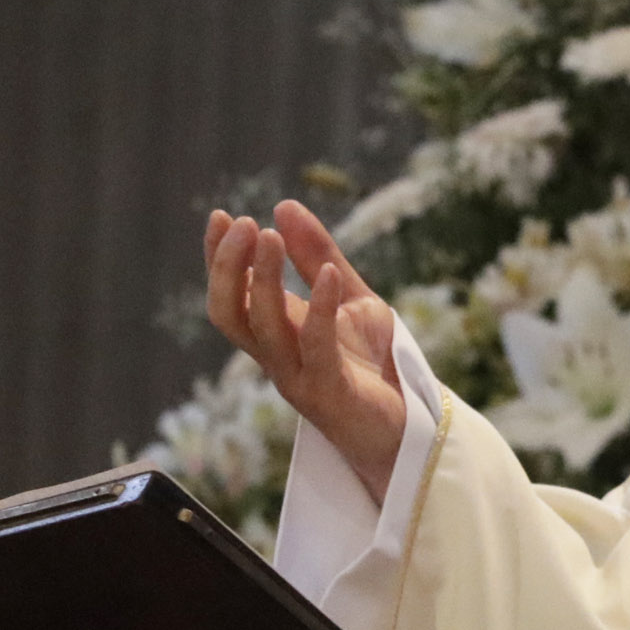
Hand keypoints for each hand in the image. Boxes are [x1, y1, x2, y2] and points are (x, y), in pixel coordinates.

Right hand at [204, 200, 407, 500]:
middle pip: (230, 314)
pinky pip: (317, 348)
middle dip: (228, 267)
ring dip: (264, 280)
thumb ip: (318, 255)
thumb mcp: (351, 297)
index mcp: (275, 335)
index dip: (219, 259)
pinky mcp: (331, 392)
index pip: (231, 295)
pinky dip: (319, 309)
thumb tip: (284, 205)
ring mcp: (299, 377)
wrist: (409, 424)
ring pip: (264, 329)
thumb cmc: (373, 362)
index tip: (221, 216)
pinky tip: (328, 274)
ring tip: (270, 236)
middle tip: (244, 224)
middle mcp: (276, 357)